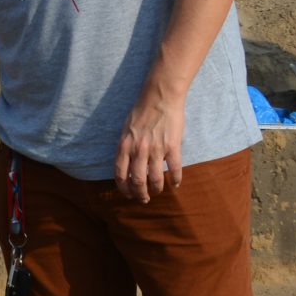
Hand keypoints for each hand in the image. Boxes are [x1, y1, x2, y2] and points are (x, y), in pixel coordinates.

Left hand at [114, 84, 186, 202]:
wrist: (160, 96)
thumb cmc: (141, 111)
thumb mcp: (126, 130)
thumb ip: (126, 147)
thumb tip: (126, 165)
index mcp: (124, 146)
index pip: (120, 175)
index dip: (124, 189)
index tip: (129, 195)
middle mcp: (138, 150)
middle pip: (137, 181)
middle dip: (140, 195)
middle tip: (144, 199)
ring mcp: (156, 149)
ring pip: (155, 179)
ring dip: (157, 189)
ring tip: (159, 191)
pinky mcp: (172, 146)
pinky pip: (174, 169)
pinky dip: (175, 180)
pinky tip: (176, 184)